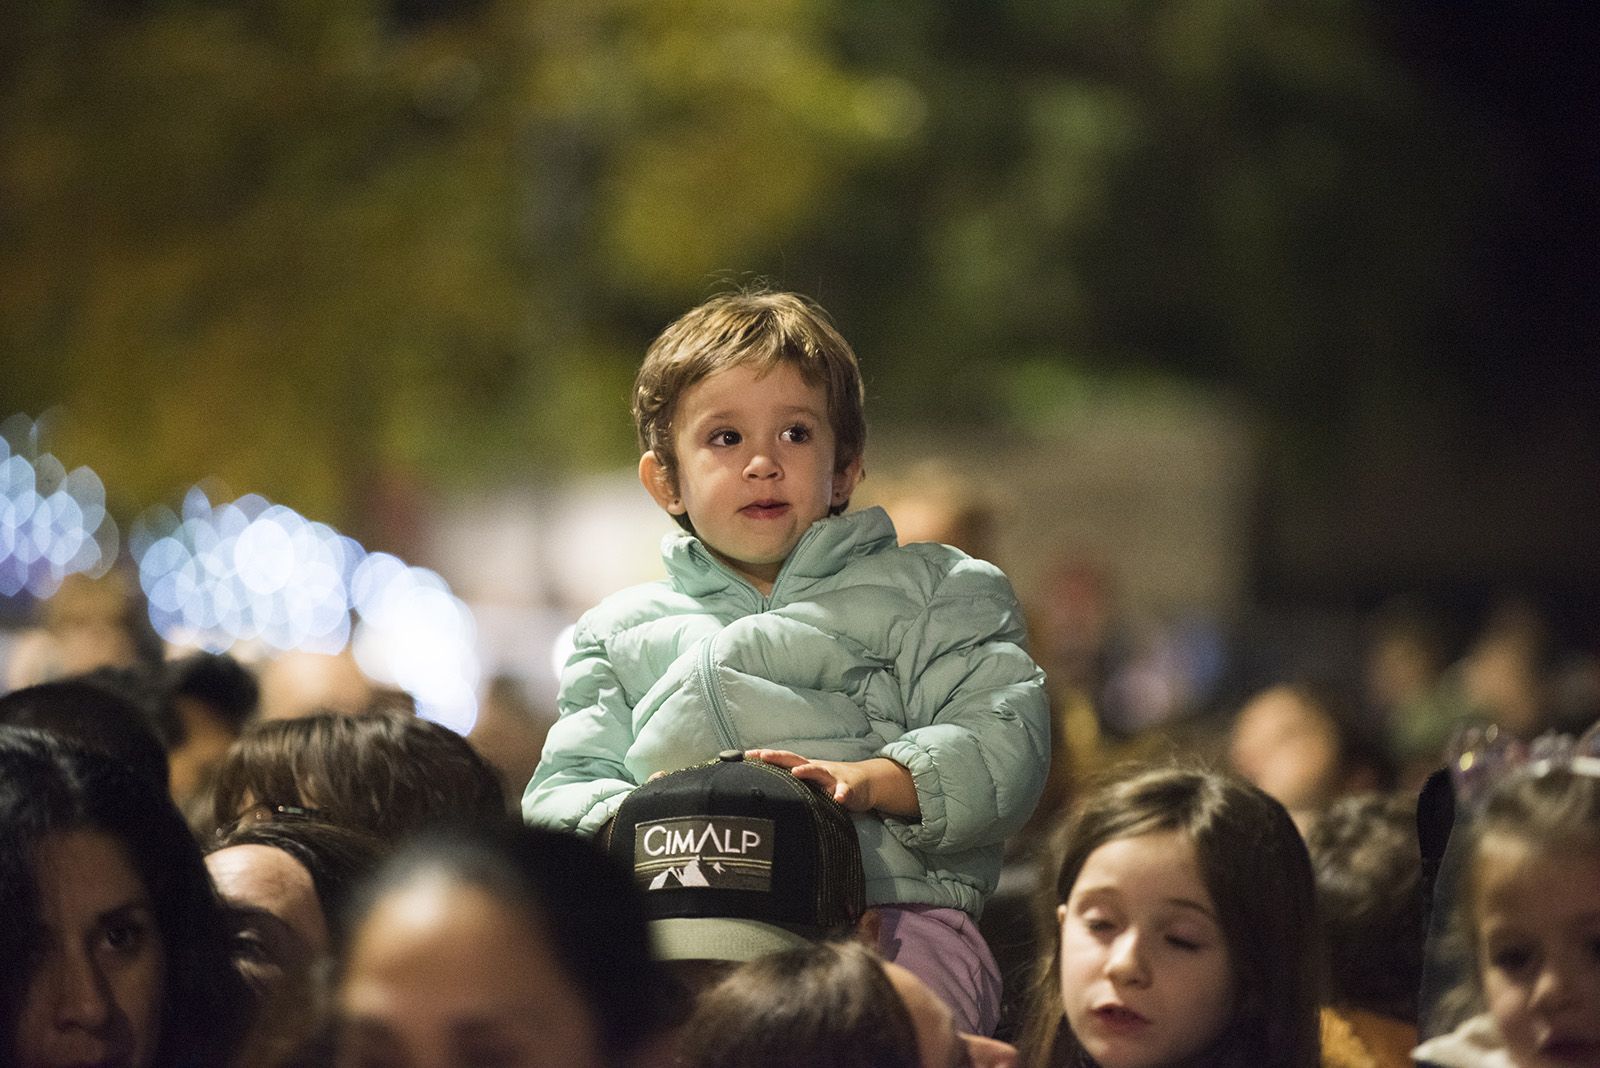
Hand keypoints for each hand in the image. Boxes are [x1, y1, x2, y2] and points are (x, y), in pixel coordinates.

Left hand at [746, 749, 919, 818]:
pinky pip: (845, 791)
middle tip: (762, 756)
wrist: (865, 782)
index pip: (782, 760)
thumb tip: (765, 792)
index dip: (765, 757)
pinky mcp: (849, 788)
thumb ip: (793, 786)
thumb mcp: (810, 784)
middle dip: (779, 758)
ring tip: (796, 773)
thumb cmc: (831, 784)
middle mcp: (817, 769)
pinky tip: (838, 798)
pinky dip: (841, 794)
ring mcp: (833, 777)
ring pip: (819, 772)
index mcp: (805, 768)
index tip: (745, 755)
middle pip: (795, 760)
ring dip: (807, 771)